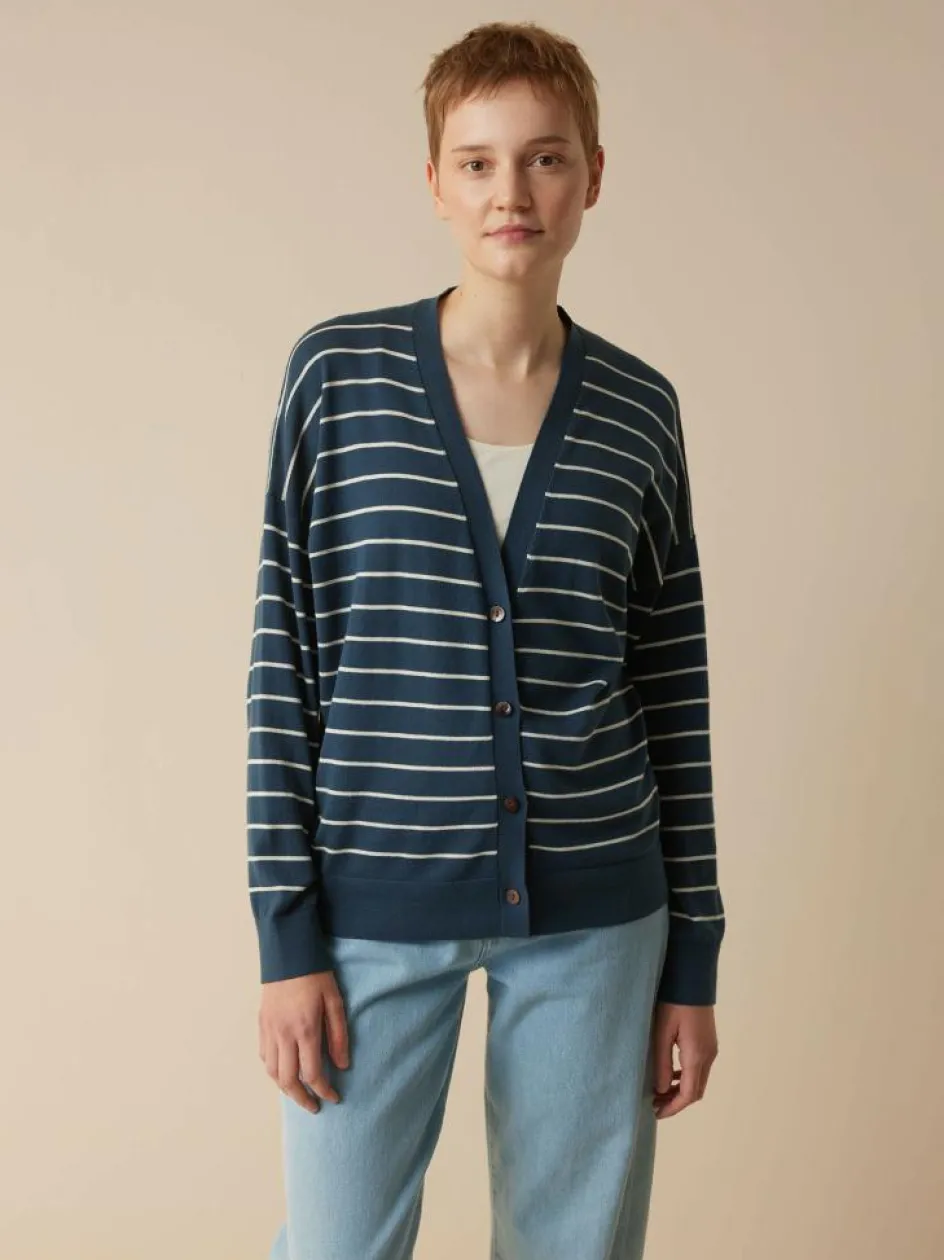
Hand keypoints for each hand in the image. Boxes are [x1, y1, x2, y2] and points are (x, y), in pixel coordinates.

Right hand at [259, 971, 350, 1113]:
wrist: (288, 954)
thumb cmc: (316, 976)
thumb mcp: (335, 1002)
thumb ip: (338, 1036)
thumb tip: (342, 1066)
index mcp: (305, 1030)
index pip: (312, 1073)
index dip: (323, 1091)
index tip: (333, 1098)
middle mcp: (284, 1035)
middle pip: (288, 1080)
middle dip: (301, 1099)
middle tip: (314, 1107)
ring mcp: (269, 1030)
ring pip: (272, 1072)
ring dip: (285, 1088)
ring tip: (299, 1093)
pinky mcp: (262, 1024)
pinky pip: (264, 1057)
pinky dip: (273, 1071)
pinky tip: (283, 1072)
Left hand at [650, 1001, 718, 1118]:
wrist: (692, 979)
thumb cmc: (673, 1003)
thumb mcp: (661, 1032)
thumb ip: (662, 1063)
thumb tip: (661, 1090)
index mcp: (696, 1056)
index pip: (689, 1094)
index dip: (673, 1107)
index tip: (656, 1112)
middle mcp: (708, 1056)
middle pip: (696, 1091)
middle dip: (677, 1102)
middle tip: (655, 1104)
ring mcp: (711, 1049)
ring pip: (699, 1081)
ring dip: (681, 1090)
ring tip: (659, 1091)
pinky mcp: (709, 1042)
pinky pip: (699, 1069)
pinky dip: (686, 1078)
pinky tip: (671, 1074)